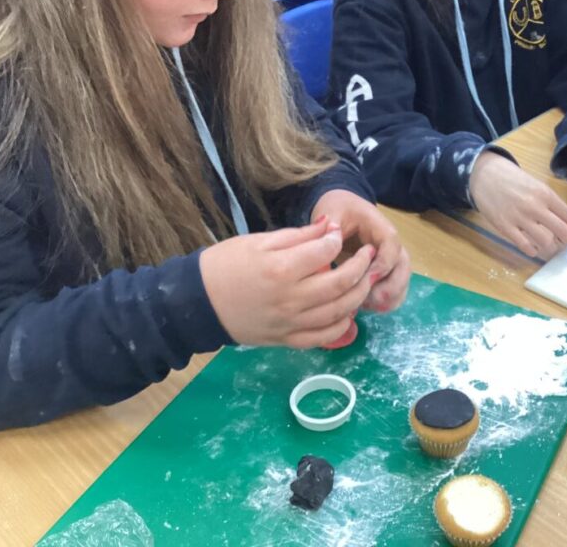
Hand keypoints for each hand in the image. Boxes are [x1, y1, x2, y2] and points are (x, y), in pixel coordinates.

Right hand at [199, 218, 374, 347]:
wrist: (197, 302)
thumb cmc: (226, 265)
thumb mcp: (259, 240)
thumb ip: (299, 235)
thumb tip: (331, 225)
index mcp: (281, 269)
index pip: (325, 252)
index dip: (337, 240)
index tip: (337, 233)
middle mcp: (290, 299)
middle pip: (341, 284)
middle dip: (361, 267)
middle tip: (368, 255)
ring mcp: (290, 323)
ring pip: (339, 312)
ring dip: (359, 295)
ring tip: (365, 280)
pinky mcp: (287, 340)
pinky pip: (324, 337)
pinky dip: (343, 324)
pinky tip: (349, 310)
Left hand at [311, 190, 410, 313]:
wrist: (342, 208)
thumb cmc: (337, 209)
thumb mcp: (331, 211)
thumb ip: (331, 224)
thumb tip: (332, 237)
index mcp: (379, 225)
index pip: (391, 243)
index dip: (383, 262)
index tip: (367, 277)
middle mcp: (390, 242)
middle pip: (403, 264)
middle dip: (391, 286)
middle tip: (371, 301)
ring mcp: (390, 257)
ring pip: (402, 279)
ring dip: (390, 296)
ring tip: (368, 306)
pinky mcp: (386, 270)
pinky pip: (395, 288)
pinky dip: (387, 301)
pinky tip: (369, 308)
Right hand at [469, 151, 566, 259]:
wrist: (484, 175)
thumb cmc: (511, 179)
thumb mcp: (535, 184)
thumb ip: (549, 200)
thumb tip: (565, 220)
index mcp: (545, 194)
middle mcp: (535, 207)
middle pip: (563, 231)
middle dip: (565, 240)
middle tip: (562, 241)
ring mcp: (520, 218)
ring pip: (546, 242)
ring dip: (549, 247)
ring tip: (547, 246)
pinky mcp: (505, 227)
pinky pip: (525, 246)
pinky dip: (532, 250)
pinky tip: (532, 247)